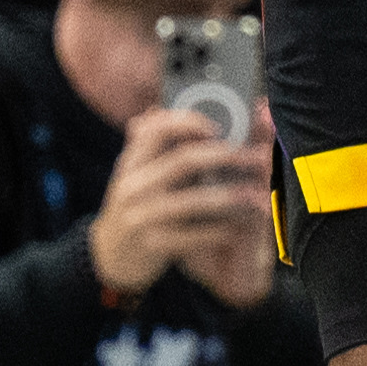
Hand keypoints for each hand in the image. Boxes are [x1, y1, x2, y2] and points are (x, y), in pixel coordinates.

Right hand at [91, 105, 273, 305]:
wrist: (110, 257)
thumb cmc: (133, 208)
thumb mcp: (134, 175)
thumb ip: (150, 147)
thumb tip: (159, 108)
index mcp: (130, 163)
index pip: (155, 130)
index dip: (188, 123)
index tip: (218, 126)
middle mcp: (133, 186)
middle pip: (183, 161)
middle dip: (226, 156)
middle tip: (255, 157)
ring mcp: (142, 217)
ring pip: (193, 201)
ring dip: (230, 196)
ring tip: (257, 194)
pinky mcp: (153, 245)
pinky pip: (195, 236)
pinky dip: (221, 230)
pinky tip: (240, 227)